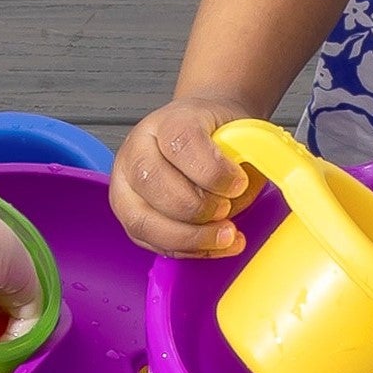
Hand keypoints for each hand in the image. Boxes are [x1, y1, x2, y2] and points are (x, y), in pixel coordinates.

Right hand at [112, 97, 258, 258]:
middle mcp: (137, 150)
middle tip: (226, 211)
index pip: (182, 144)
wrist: (201, 133)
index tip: (238, 183)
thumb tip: (248, 188)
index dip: (213, 171)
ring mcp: (125, 184)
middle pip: (152, 182)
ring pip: (142, 220)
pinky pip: (149, 242)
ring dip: (189, 237)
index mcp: (166, 122)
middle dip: (197, 207)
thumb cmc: (216, 135)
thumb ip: (247, 156)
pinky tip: (211, 245)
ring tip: (224, 236)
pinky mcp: (128, 215)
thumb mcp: (239, 132)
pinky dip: (185, 250)